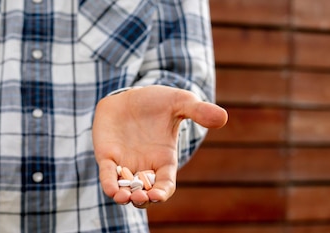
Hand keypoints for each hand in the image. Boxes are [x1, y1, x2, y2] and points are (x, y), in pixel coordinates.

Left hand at [93, 85, 226, 207]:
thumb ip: (198, 111)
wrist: (129, 94)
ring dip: (124, 196)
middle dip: (142, 200)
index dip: (161, 192)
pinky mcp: (107, 156)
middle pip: (144, 194)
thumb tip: (222, 116)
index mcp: (164, 160)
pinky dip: (109, 183)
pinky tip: (111, 189)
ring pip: (124, 189)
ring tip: (123, 197)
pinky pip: (107, 175)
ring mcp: (124, 163)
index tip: (157, 195)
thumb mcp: (180, 102)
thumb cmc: (158, 101)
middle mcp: (144, 166)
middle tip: (140, 198)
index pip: (165, 184)